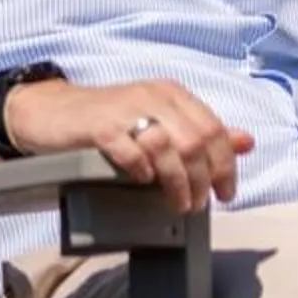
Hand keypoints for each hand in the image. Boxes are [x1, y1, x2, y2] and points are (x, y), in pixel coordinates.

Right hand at [2, 73, 254, 213]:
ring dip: (178, 182)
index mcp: (173, 94)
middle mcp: (154, 96)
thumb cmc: (110, 121)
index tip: (226, 193)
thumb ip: (201, 132)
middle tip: (198, 204)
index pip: (214, 129)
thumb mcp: (160, 120)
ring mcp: (126, 109)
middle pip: (195, 141)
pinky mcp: (100, 126)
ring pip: (168, 147)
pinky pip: (131, 150)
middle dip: (203, 179)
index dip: (225, 165)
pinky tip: (143, 181)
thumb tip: (247, 142)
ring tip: (178, 203)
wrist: (51, 112)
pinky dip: (142, 170)